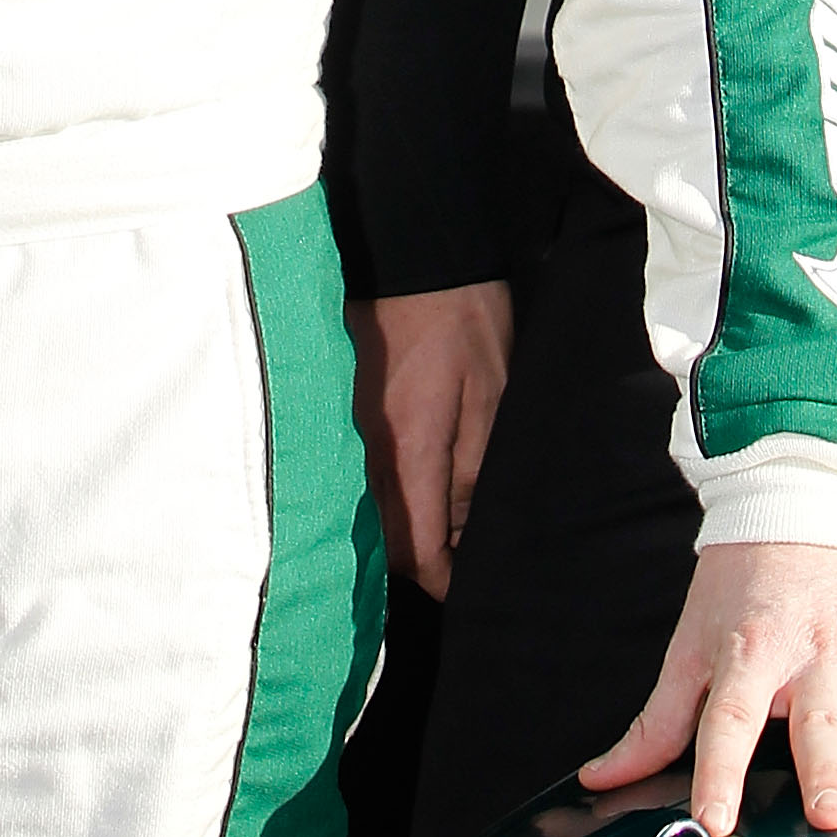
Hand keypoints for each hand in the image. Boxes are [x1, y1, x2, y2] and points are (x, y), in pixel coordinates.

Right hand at [352, 283, 511, 599]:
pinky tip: (420, 487)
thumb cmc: (463, 319)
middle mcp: (367, 452)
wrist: (410, 250)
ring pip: (371, 514)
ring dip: (406, 532)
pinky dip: (390, 497)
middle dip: (426, 563)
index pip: (415, 549)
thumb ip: (475, 468)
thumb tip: (466, 526)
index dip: (445, 580)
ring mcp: (349, 431)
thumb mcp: (492, 394)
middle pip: (387, 542)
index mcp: (407, 451)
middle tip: (465, 560)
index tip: (470, 587)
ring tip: (449, 526)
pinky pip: (362, 478)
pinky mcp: (344, 412)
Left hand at [580, 540, 836, 836]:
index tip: (715, 819)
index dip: (719, 771)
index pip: (728, 721)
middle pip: (816, 719)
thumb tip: (602, 780)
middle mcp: (808, 653)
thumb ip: (657, 721)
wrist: (803, 489)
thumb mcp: (692, 641)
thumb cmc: (743, 577)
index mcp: (749, 655)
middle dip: (824, 768)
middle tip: (831, 815)